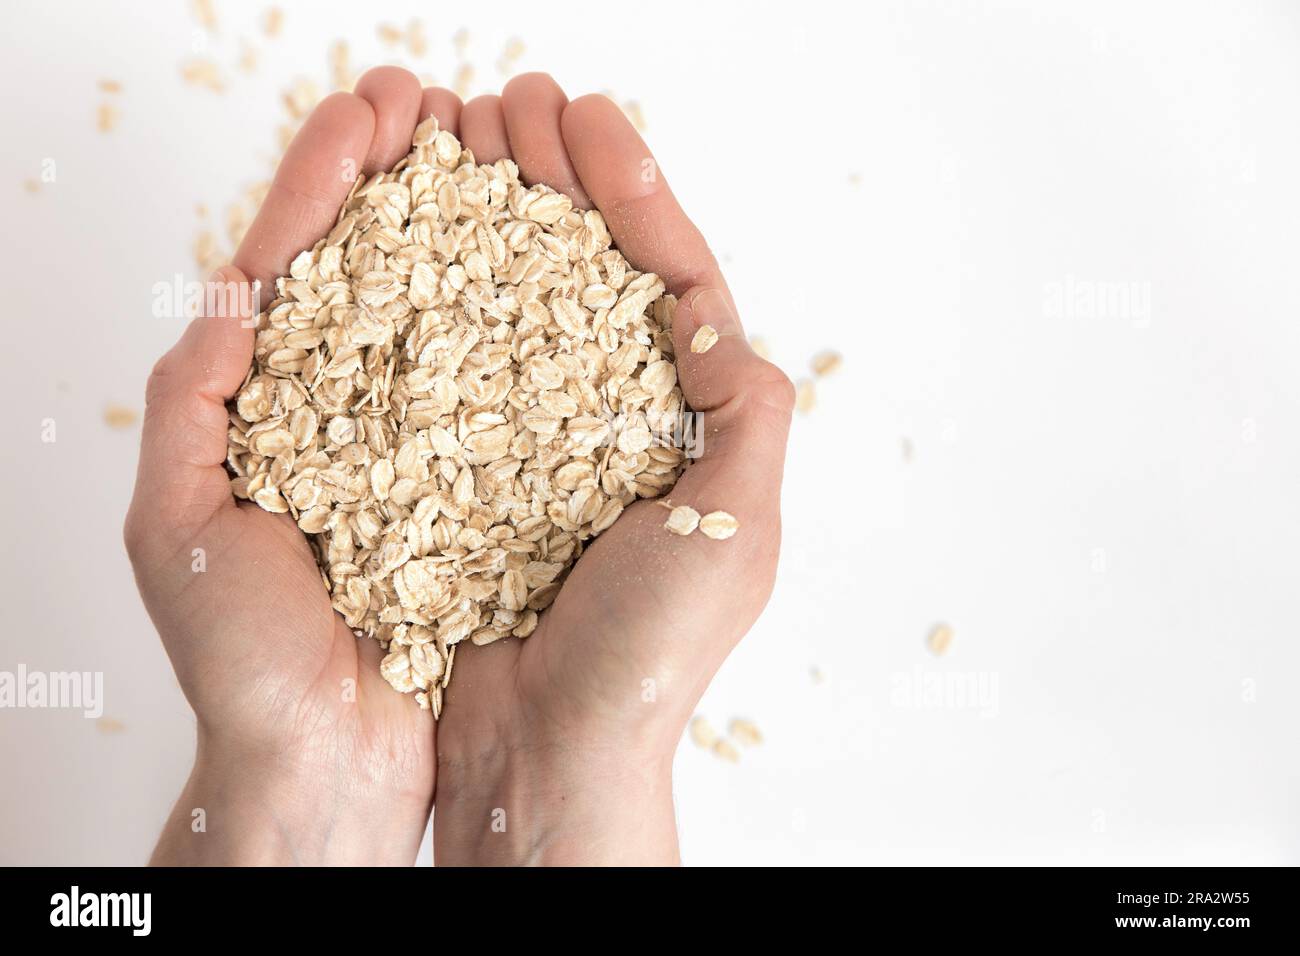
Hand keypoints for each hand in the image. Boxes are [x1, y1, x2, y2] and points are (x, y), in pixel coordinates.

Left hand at [125, 68, 452, 864]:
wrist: (330, 762)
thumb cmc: (244, 665)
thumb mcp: (179, 527)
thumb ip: (193, 408)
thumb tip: (235, 303)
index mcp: (268, 407)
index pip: (296, 266)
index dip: (326, 180)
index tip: (369, 109)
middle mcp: (352, 413)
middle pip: (378, 268)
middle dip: (403, 178)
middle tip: (436, 102)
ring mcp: (423, 446)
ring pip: (449, 313)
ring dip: (469, 228)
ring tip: (497, 154)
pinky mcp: (487, 490)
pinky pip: (509, 391)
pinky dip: (526, 322)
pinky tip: (549, 268)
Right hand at [429, 75, 795, 864]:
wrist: (546, 751)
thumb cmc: (649, 658)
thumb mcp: (736, 530)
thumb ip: (748, 415)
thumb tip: (725, 319)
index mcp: (685, 422)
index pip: (666, 280)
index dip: (633, 193)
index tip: (591, 121)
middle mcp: (609, 420)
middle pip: (584, 273)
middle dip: (554, 182)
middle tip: (509, 104)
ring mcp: (530, 438)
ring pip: (513, 303)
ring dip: (490, 217)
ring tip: (457, 141)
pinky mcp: (460, 467)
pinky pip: (447, 367)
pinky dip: (432, 297)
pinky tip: (409, 239)